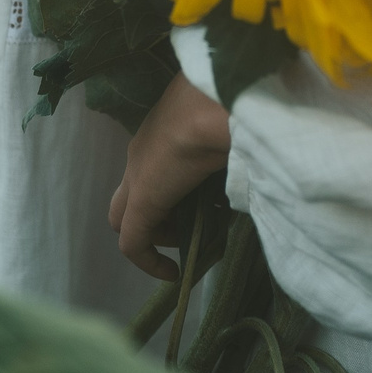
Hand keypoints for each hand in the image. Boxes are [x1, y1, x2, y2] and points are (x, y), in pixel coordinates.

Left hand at [108, 74, 232, 280]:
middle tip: (190, 228)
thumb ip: (225, 146)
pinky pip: (132, 243)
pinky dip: (149, 262)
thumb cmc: (231, 105)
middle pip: (127, 197)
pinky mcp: (142, 201)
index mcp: (159, 132)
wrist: (219, 99)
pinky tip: (173, 273)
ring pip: (128, 217)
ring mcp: (137, 176)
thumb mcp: (227, 126)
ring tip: (195, 239)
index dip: (167, 195)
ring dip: (160, 233)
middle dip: (156, 219)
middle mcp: (140, 153)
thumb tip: (243, 164)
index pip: (149, 170)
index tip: (196, 210)